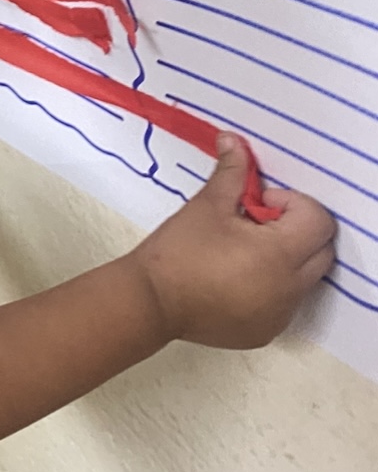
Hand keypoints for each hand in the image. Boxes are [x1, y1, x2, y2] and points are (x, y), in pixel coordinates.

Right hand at [129, 134, 336, 348]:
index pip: (318, 221)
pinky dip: (272, 287)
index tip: (257, 206)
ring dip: (285, 259)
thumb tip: (234, 139)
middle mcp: (289, 289)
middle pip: (321, 251)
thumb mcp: (207, 205)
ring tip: (242, 253)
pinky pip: (285, 303)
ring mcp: (279, 314)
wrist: (150, 301)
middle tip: (254, 226)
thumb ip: (232, 172)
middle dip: (296, 231)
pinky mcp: (266, 331)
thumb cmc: (178, 250)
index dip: (292, 204)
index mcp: (278, 254)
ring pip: (305, 278)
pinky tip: (234, 280)